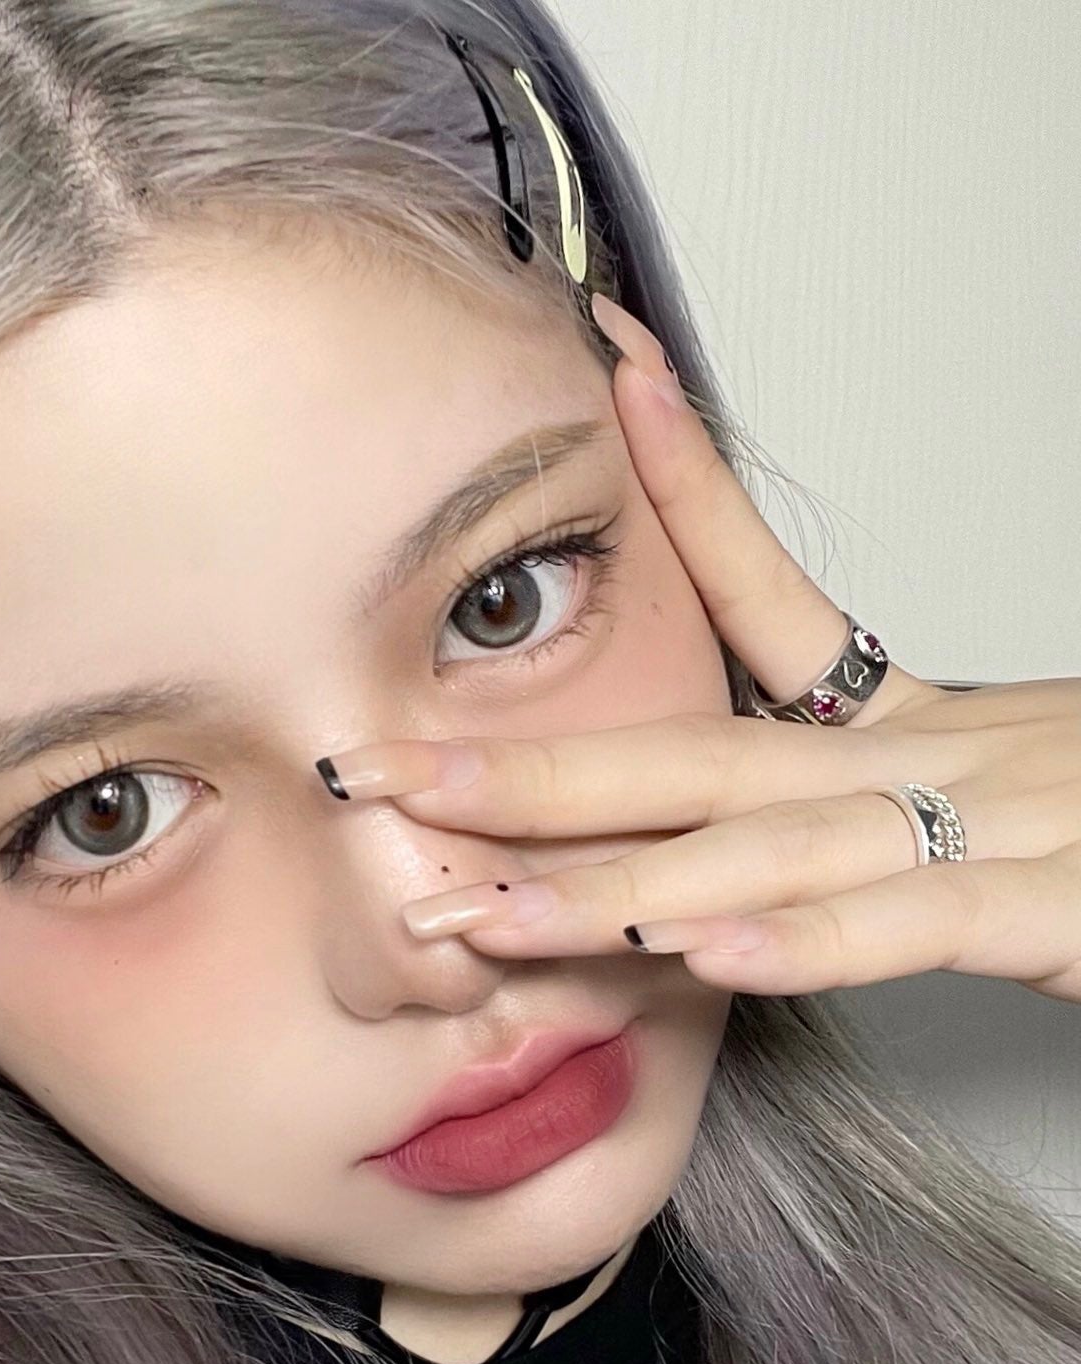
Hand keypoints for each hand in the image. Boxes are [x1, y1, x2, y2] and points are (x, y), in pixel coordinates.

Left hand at [313, 293, 1080, 1004]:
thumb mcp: (994, 791)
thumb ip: (858, 828)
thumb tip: (733, 873)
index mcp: (920, 729)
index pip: (775, 601)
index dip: (686, 492)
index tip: (603, 384)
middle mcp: (944, 755)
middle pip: (706, 752)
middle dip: (529, 773)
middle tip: (378, 776)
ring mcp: (1004, 820)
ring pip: (781, 845)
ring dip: (619, 878)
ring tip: (476, 904)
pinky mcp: (1067, 904)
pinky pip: (925, 919)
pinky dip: (818, 935)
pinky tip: (708, 953)